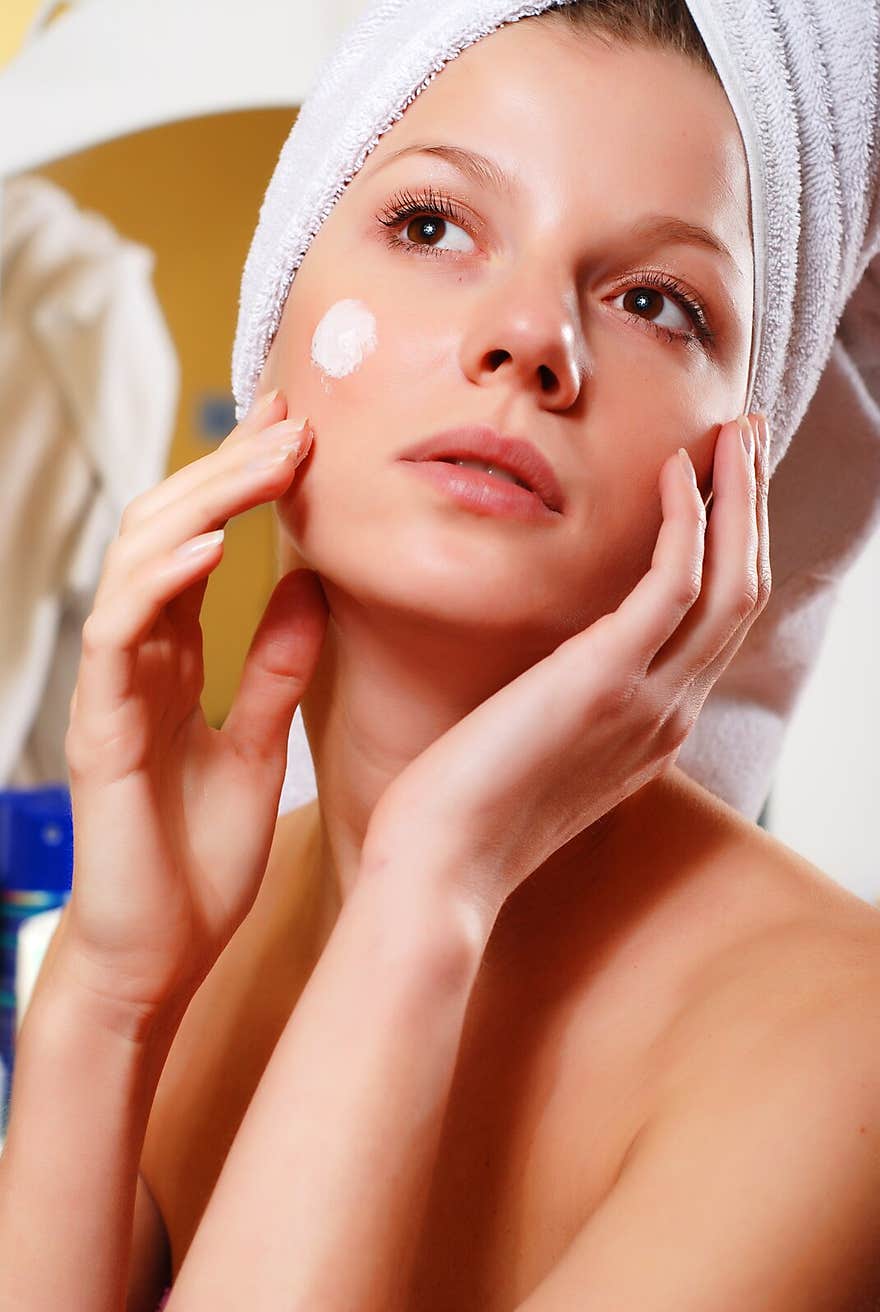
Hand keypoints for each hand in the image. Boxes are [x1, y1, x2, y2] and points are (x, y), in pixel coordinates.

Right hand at [62, 390, 327, 1016]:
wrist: (160, 956)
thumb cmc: (200, 860)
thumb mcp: (260, 744)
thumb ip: (275, 666)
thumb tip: (309, 585)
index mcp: (173, 657)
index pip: (200, 543)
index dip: (242, 483)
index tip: (301, 430)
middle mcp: (137, 658)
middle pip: (167, 531)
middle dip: (228, 468)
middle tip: (293, 418)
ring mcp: (112, 689)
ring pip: (135, 562)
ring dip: (201, 502)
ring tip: (268, 458)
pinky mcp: (99, 729)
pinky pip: (117, 635)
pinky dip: (159, 583)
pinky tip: (210, 547)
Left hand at [364, 414, 770, 924]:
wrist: (438, 866)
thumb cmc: (464, 809)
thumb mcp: (535, 749)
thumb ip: (564, 705)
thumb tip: (545, 670)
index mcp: (654, 727)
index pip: (716, 624)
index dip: (728, 548)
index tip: (717, 484)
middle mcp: (670, 712)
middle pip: (742, 594)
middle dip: (750, 510)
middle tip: (743, 438)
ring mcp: (649, 699)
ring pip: (731, 582)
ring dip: (738, 499)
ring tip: (730, 433)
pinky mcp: (608, 679)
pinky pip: (675, 581)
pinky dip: (688, 519)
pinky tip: (676, 470)